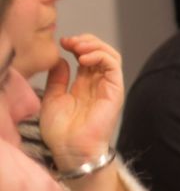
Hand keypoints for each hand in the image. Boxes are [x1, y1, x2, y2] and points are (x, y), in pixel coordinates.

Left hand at [38, 34, 123, 169]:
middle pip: (101, 52)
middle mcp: (98, 83)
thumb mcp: (53, 98)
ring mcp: (108, 86)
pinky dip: (101, 56)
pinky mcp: (115, 91)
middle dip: (86, 41)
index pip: (87, 56)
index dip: (77, 45)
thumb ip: (58, 79)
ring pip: (110, 55)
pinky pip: (113, 66)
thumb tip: (61, 60)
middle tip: (69, 42)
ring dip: (94, 46)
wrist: (71, 149)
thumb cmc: (61, 131)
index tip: (62, 43)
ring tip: (78, 47)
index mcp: (84, 85)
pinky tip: (84, 59)